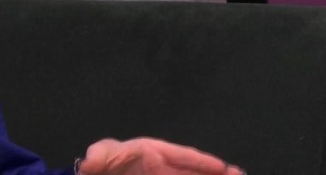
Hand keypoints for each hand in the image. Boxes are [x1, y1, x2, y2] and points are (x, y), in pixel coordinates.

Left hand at [78, 138, 243, 174]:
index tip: (223, 167)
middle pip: (194, 171)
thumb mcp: (98, 157)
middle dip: (216, 173)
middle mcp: (164, 166)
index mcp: (153, 152)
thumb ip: (97, 157)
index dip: (202, 162)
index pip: (182, 156)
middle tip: (238, 174)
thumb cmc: (103, 163)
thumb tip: (87, 163)